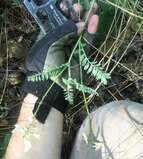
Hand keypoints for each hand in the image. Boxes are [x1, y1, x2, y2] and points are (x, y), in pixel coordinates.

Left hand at [22, 2, 98, 122]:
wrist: (52, 85)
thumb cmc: (46, 63)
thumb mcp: (51, 44)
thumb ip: (65, 32)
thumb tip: (80, 25)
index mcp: (49, 38)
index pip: (58, 22)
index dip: (64, 13)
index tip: (68, 5)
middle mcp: (61, 42)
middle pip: (71, 26)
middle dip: (77, 15)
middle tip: (83, 6)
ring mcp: (72, 49)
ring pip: (81, 33)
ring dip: (87, 21)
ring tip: (93, 8)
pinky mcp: (81, 56)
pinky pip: (87, 42)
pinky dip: (91, 32)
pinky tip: (94, 21)